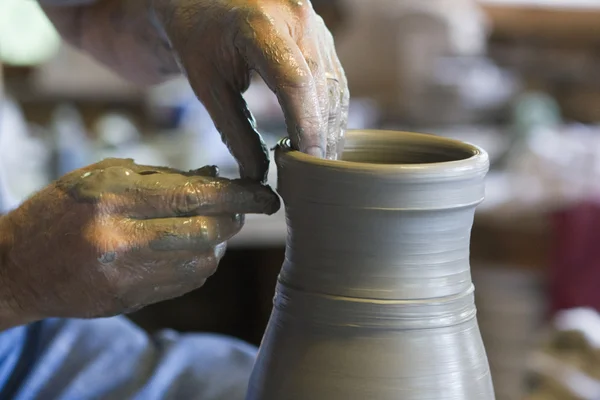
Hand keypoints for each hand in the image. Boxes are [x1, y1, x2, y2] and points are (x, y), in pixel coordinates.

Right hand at [0, 159, 278, 324]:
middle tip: (245, 208)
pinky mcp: (129, 300)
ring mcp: (126, 276)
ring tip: (212, 226)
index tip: (267, 193)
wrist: (18, 267)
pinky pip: (186, 283)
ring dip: (219, 242)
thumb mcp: (102, 177)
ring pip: (203, 262)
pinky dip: (201, 264)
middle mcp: (121, 240)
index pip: (193, 196)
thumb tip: (216, 175)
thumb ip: (160, 177)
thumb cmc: (61, 211)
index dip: (238, 194)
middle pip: (206, 231)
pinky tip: (192, 250)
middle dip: (235, 219)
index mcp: (112, 199)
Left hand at [152, 0, 349, 180]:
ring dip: (332, 126)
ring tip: (322, 160)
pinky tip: (323, 136)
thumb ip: (234, 132)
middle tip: (317, 171)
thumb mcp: (208, 87)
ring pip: (335, 84)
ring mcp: (312, 23)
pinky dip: (330, 110)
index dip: (306, 126)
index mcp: (259, 24)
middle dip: (322, 133)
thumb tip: (258, 175)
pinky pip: (334, 77)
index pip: (295, 82)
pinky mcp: (320, 34)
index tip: (309, 160)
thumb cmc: (197, 39)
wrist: (203, 2)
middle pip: (322, 85)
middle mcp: (295, 16)